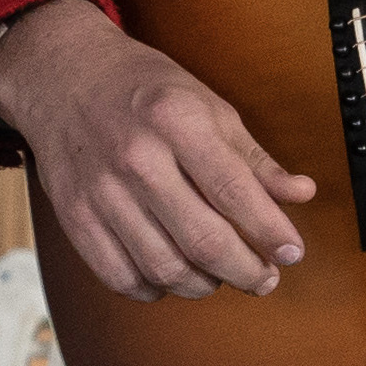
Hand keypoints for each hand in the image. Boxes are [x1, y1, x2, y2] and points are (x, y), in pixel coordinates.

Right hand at [0, 0, 315, 301]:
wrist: (63, 77)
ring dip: (203, 284)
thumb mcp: (209, 106)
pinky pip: (119, 275)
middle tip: (265, 279)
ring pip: (162, 267)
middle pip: (201, 239)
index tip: (292, 253)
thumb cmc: (146, 90)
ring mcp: (101, 192)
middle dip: (245, 270)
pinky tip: (172, 277)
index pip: (234, 191)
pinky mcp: (74, 217)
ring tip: (221, 275)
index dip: (269, 230)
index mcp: (178, 123)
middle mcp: (138, 159)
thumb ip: (255, 158)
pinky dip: (153, 288)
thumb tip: (302, 194)